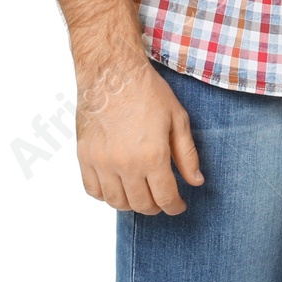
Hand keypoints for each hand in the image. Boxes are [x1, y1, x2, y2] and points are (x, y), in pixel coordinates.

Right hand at [76, 55, 203, 214]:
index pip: (164, 198)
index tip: (179, 206)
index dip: (174, 206)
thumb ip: (187, 155)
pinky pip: (93, 191)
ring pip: (116, 202)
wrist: (113, 74)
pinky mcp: (84, 158)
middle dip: (155, 207)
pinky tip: (118, 187)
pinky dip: (107, 196)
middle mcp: (125, 165)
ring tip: (142, 195)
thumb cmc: (149, 92)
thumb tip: (196, 182)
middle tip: (162, 200)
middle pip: (141, 205)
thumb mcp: (178, 119)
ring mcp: (101, 164)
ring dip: (131, 204)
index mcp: (152, 156)